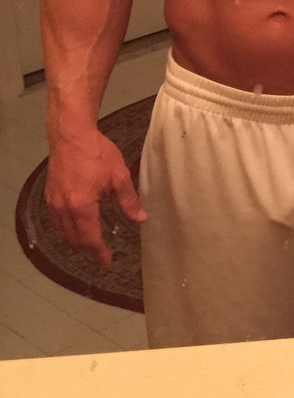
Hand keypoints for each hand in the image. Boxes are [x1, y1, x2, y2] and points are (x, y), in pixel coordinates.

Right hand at [43, 130, 146, 270]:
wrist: (71, 134)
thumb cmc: (96, 152)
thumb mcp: (118, 176)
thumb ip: (129, 201)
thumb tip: (140, 218)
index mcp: (82, 206)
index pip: (90, 239)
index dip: (99, 253)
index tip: (107, 263)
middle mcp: (64, 208)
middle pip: (75, 239)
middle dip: (89, 250)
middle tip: (101, 257)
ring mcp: (54, 202)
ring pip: (64, 232)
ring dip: (78, 241)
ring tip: (92, 246)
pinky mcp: (50, 195)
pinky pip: (57, 221)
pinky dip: (68, 229)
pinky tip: (77, 227)